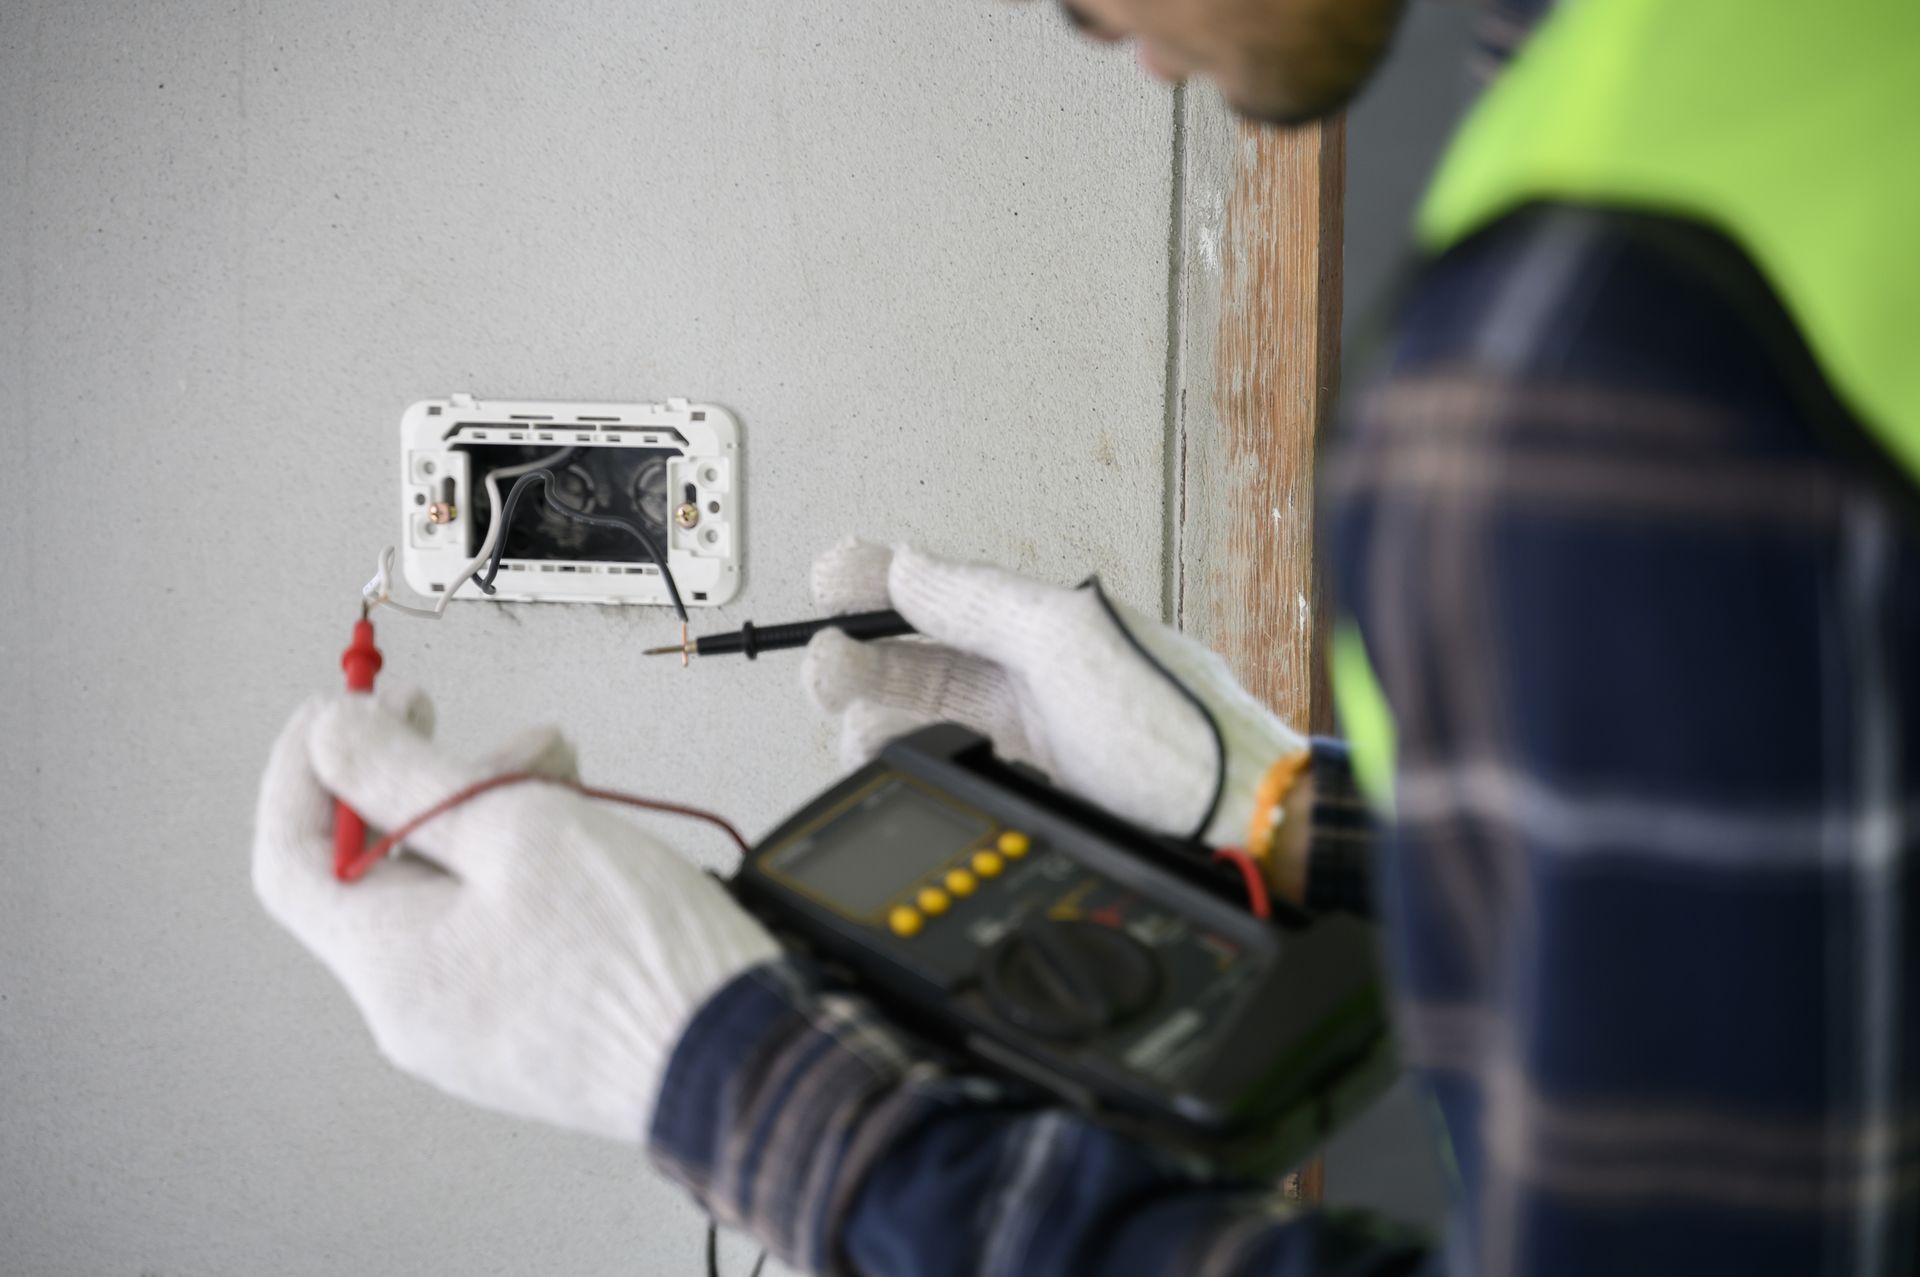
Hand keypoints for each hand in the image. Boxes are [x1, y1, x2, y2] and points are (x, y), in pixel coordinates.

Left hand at [251, 687, 780, 1141]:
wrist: (738, 1056)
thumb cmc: (636, 955)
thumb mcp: (515, 826)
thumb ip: (406, 774)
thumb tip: (330, 738)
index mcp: (390, 965)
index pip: (289, 858)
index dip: (304, 769)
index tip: (341, 707)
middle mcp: (416, 1007)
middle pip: (377, 867)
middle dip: (419, 776)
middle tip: (458, 721)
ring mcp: (473, 1025)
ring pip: (445, 891)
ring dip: (483, 810)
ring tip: (554, 767)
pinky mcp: (528, 1026)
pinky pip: (491, 928)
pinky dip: (516, 863)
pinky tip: (573, 825)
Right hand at [802, 541, 1305, 846]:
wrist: (1229, 826)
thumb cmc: (1176, 731)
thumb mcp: (1066, 642)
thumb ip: (979, 600)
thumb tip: (908, 565)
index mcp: (1048, 623)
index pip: (944, 589)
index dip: (880, 580)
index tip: (827, 581)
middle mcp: (1033, 674)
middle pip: (920, 655)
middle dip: (860, 654)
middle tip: (823, 665)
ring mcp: (1026, 735)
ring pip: (922, 714)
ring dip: (876, 713)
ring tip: (857, 723)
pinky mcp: (1022, 790)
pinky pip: (941, 764)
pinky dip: (905, 758)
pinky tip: (895, 758)